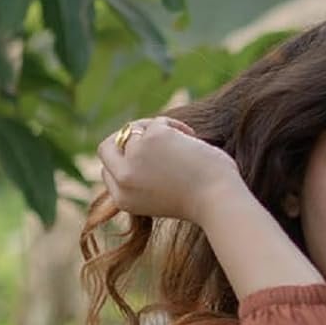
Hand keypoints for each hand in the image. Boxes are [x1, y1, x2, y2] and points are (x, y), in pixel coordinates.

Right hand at [96, 115, 241, 222]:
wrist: (218, 202)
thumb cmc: (200, 201)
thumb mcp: (159, 195)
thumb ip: (141, 176)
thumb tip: (130, 140)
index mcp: (123, 200)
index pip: (108, 169)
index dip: (124, 159)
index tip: (147, 158)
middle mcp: (122, 180)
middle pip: (107, 146)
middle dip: (127, 139)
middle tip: (152, 139)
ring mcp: (133, 157)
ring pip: (134, 129)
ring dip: (158, 132)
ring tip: (183, 147)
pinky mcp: (149, 139)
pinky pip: (157, 122)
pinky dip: (176, 128)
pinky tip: (192, 141)